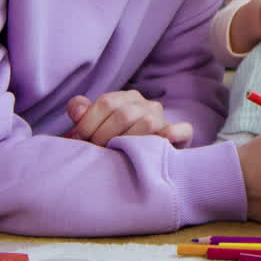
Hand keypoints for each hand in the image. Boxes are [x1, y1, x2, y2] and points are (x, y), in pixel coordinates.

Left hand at [65, 91, 192, 146]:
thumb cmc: (115, 142)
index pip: (107, 102)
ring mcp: (164, 119)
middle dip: (105, 136)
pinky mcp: (181, 135)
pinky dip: (175, 133)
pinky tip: (166, 139)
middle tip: (97, 152)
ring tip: (117, 154)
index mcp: (127, 98)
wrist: (145, 161)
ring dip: (128, 141)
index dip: (89, 123)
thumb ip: (83, 114)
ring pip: (148, 123)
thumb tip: (77, 111)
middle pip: (124, 114)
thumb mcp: (96, 126)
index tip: (80, 141)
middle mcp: (147, 105)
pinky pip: (183, 130)